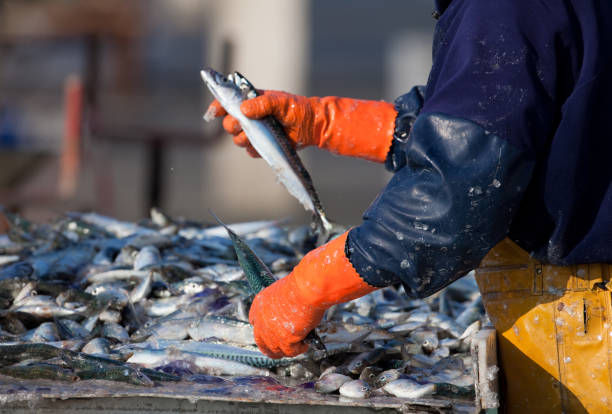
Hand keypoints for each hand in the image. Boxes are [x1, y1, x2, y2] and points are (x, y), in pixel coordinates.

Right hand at [206, 91, 397, 161]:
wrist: (313, 126)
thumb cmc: (298, 109)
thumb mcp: (281, 102)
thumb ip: (262, 104)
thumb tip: (243, 110)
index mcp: (251, 101)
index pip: (228, 102)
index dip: (218, 106)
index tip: (213, 112)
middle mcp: (251, 117)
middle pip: (229, 124)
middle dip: (232, 125)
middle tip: (243, 124)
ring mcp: (256, 132)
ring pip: (237, 139)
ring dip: (243, 139)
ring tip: (257, 135)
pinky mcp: (262, 145)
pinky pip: (250, 151)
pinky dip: (254, 150)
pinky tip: (264, 145)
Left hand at [248, 231, 377, 357]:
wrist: (307, 287)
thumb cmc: (301, 285)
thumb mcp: (285, 293)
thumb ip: (282, 307)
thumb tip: (291, 318)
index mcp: (260, 303)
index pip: (254, 321)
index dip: (263, 329)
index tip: (272, 332)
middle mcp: (261, 319)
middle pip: (261, 342)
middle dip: (272, 347)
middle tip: (284, 348)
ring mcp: (271, 332)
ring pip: (275, 351)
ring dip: (287, 350)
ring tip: (299, 346)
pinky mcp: (284, 340)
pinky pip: (291, 352)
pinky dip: (300, 349)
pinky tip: (306, 344)